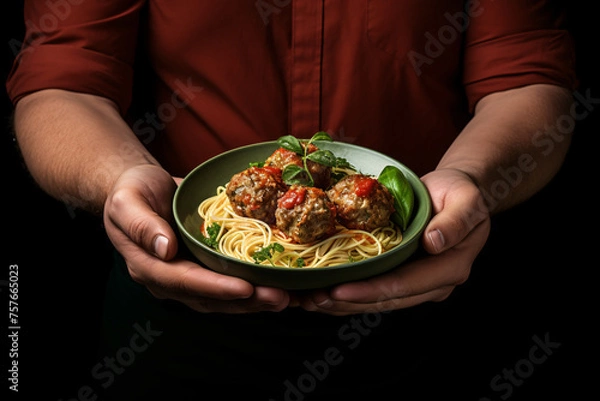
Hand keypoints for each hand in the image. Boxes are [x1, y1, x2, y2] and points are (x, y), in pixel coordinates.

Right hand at [103, 164, 289, 312]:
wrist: (141, 188)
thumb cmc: (131, 190)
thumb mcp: (127, 201)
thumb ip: (142, 225)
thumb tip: (164, 249)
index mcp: (149, 266)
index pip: (185, 281)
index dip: (216, 287)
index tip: (245, 288)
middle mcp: (170, 279)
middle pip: (211, 297)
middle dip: (247, 301)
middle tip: (280, 298)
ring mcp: (189, 276)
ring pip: (224, 298)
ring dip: (256, 300)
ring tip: (289, 298)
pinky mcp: (205, 268)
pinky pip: (231, 283)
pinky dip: (256, 288)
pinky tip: (282, 286)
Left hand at [295, 168, 490, 314]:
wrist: (456, 193)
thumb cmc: (461, 192)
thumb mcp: (466, 200)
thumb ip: (455, 221)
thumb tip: (434, 242)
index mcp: (449, 268)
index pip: (404, 285)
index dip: (370, 290)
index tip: (338, 290)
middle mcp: (432, 283)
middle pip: (385, 299)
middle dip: (347, 302)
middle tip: (312, 299)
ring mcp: (416, 282)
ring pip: (376, 300)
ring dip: (341, 303)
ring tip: (309, 300)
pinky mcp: (401, 275)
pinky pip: (373, 288)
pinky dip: (347, 292)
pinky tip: (321, 290)